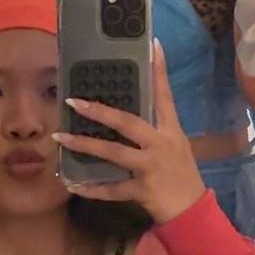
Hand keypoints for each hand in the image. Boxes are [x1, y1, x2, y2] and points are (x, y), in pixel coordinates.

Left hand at [54, 42, 205, 223]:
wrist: (192, 210)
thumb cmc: (182, 174)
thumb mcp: (175, 145)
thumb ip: (154, 129)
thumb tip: (127, 112)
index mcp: (170, 131)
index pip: (164, 95)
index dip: (159, 70)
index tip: (153, 44)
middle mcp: (161, 145)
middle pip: (128, 123)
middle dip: (99, 112)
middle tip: (73, 101)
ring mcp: (151, 167)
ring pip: (113, 153)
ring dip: (85, 145)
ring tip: (61, 137)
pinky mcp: (143, 190)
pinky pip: (111, 189)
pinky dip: (90, 188)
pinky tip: (72, 183)